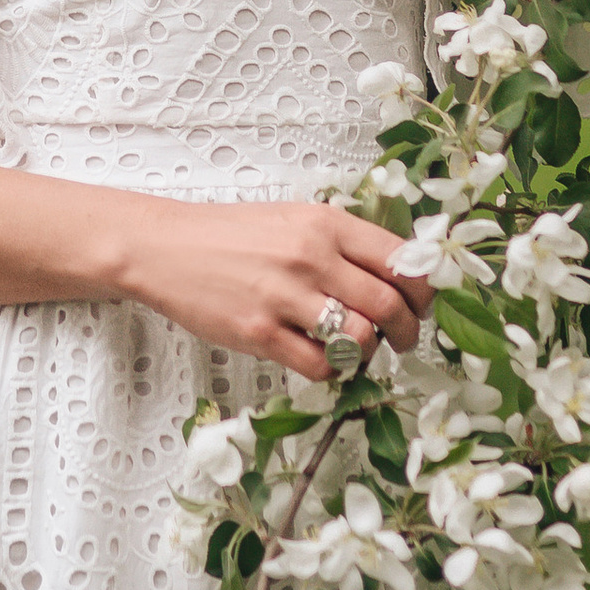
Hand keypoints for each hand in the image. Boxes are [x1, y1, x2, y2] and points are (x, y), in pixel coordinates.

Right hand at [111, 197, 431, 381]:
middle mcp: (311, 257)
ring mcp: (284, 297)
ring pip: (359, 339)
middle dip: (408, 330)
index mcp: (325, 223)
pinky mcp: (259, 333)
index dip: (424, 290)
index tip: (423, 304)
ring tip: (360, 350)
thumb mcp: (293, 218)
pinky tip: (324, 360)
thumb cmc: (230, 235)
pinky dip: (332, 371)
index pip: (401, 259)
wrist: (164, 247)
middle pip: (390, 304)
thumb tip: (397, 275)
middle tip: (404, 339)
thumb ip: (342, 242)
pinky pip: (319, 366)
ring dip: (369, 352)